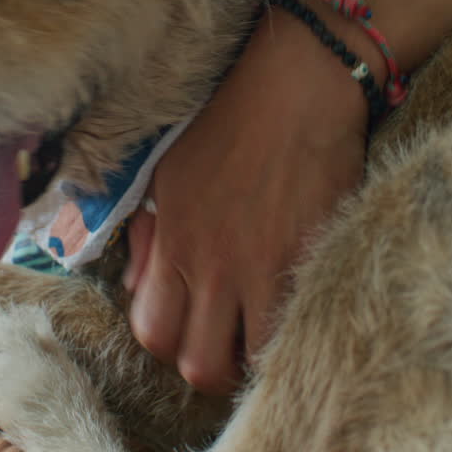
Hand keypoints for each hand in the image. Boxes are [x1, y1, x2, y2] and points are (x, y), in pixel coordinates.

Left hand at [122, 7, 375, 394]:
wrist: (296, 86)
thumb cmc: (228, 120)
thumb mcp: (168, 172)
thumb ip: (151, 235)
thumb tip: (138, 284)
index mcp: (173, 242)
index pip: (152, 332)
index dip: (168, 343)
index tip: (188, 328)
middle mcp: (213, 265)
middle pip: (198, 364)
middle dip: (211, 365)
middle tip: (228, 342)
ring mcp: (264, 267)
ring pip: (252, 360)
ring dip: (256, 357)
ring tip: (265, 333)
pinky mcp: (313, 258)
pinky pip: (300, 325)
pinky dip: (297, 330)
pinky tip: (299, 311)